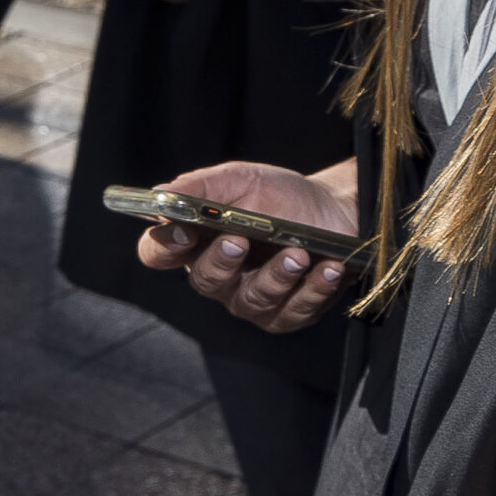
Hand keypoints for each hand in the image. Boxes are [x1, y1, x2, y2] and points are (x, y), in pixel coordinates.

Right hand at [138, 159, 358, 334]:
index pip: (160, 254)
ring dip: (275, 276)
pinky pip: (294, 311)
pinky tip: (327, 269)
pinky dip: (312, 290)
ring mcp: (252, 300)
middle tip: (240, 241)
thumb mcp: (242, 180)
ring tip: (298, 253)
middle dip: (222, 262)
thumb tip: (162, 191)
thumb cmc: (281, 196)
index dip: (164, 246)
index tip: (183, 230)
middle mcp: (219, 277)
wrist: (335, 211)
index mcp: (197, 244)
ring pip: (251, 300)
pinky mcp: (287, 314)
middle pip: (204, 281)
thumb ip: (201, 186)